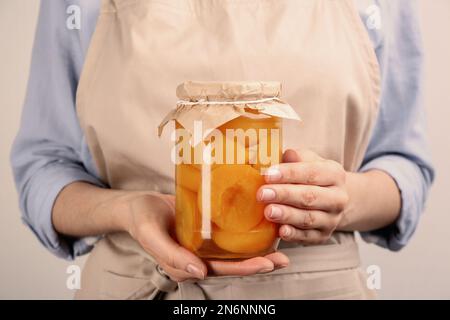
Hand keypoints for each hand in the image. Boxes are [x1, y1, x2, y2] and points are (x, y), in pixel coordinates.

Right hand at [123, 193, 288, 281]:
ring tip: (280, 243)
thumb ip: (172, 256)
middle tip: (283, 258)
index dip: (245, 269)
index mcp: (187, 265)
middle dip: (260, 261)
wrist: (137, 206)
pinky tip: (261, 225)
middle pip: (234, 263)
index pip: (221, 270)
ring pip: (234, 250)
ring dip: (257, 248)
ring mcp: (203, 245)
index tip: (266, 264)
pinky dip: (245, 232)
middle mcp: (199, 258)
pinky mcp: (206, 231)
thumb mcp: (151, 236)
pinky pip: (228, 234)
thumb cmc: (141, 219)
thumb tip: (200, 273)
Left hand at [257, 149, 348, 243]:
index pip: (311, 173)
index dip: (289, 173)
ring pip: (308, 218)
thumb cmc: (311, 176)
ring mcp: (332, 219)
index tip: (268, 174)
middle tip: (262, 194)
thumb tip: (275, 154)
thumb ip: (293, 157)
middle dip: (284, 195)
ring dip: (287, 215)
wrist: (332, 200)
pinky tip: (280, 231)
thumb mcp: (307, 161)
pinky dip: (294, 235)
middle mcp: (338, 198)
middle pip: (309, 196)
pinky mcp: (323, 236)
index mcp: (334, 174)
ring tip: (268, 212)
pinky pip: (308, 237)